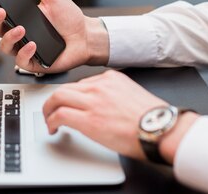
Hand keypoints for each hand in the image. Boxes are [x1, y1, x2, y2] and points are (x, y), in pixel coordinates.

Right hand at [0, 0, 108, 73]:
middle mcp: (19, 33)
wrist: (85, 35)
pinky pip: (21, 60)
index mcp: (20, 16)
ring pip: (4, 46)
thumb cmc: (69, 18)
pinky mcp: (33, 61)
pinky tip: (32, 44)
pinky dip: (24, 52)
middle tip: (2, 12)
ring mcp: (24, 48)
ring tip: (21, 29)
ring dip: (9, 37)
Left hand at [43, 70, 173, 159]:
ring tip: (48, 120)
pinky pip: (60, 115)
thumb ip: (114, 96)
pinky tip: (53, 129)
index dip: (72, 96)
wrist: (159, 129)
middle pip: (65, 88)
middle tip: (51, 111)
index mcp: (111, 78)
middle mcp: (100, 85)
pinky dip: (51, 122)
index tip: (70, 104)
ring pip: (58, 98)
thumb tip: (103, 108)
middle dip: (54, 100)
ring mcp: (93, 101)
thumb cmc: (152, 118)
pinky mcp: (88, 119)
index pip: (81, 83)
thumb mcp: (132, 95)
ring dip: (49, 110)